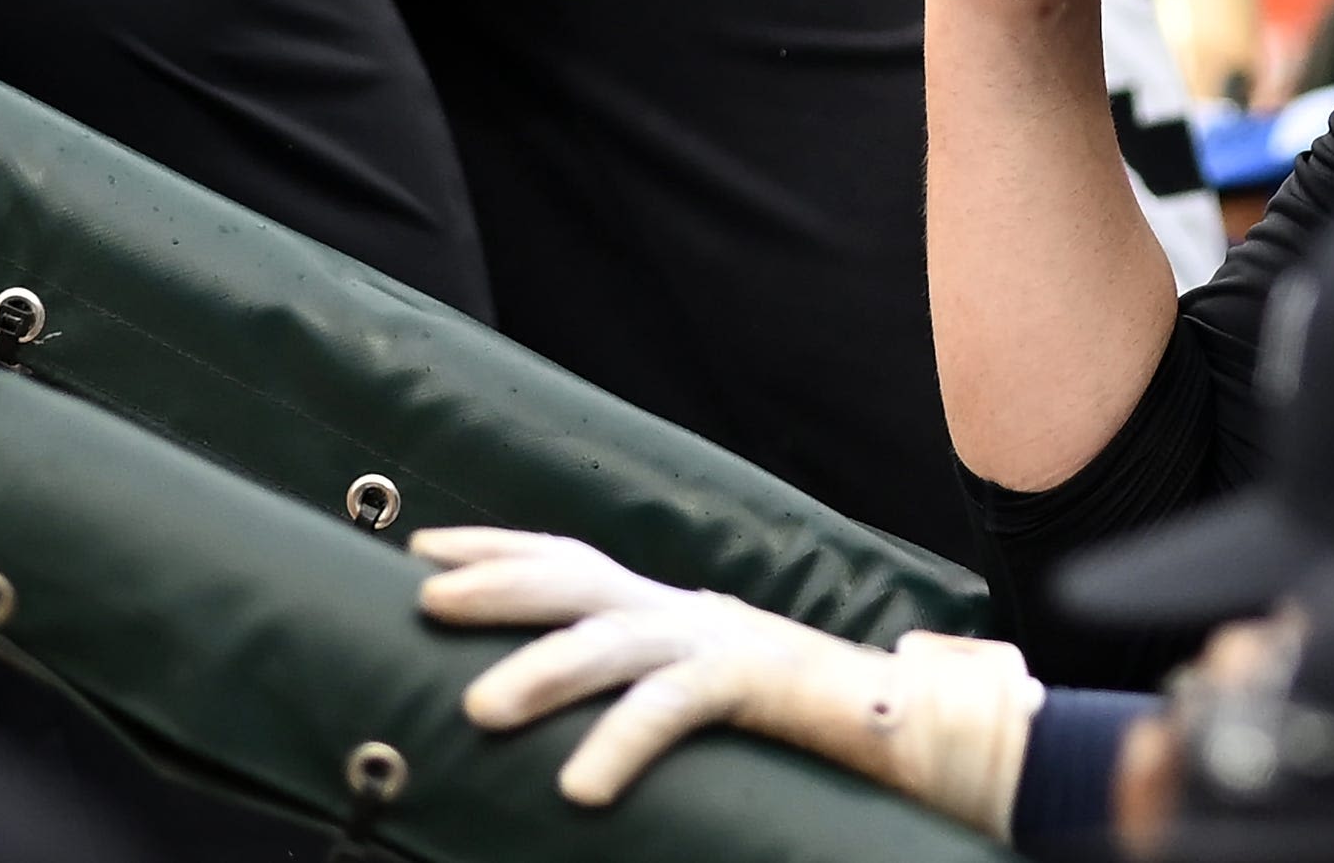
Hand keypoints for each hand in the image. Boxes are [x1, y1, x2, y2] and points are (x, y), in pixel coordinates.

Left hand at [414, 528, 1044, 832]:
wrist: (913, 725)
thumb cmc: (791, 725)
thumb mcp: (693, 695)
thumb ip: (636, 688)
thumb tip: (541, 706)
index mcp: (664, 610)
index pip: (567, 561)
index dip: (493, 547)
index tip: (419, 546)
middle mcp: (683, 610)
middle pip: (575, 577)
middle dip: (496, 581)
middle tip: (424, 597)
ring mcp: (718, 641)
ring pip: (614, 642)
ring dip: (543, 670)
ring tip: (480, 710)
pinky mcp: (753, 683)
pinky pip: (674, 710)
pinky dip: (622, 742)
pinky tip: (581, 786)